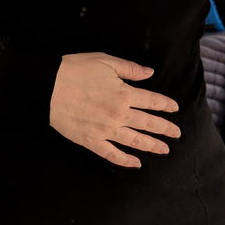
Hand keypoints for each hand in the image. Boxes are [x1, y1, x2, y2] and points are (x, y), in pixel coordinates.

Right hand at [49, 52, 180, 168]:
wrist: (47, 88)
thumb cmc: (75, 70)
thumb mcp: (105, 61)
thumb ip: (129, 68)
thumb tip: (149, 73)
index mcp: (124, 94)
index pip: (152, 101)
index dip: (165, 105)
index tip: (174, 109)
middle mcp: (119, 114)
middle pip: (148, 123)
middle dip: (165, 128)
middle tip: (177, 133)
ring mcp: (106, 130)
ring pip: (135, 141)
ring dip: (152, 145)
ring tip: (164, 149)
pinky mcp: (91, 141)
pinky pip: (112, 154)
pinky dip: (126, 160)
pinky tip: (136, 163)